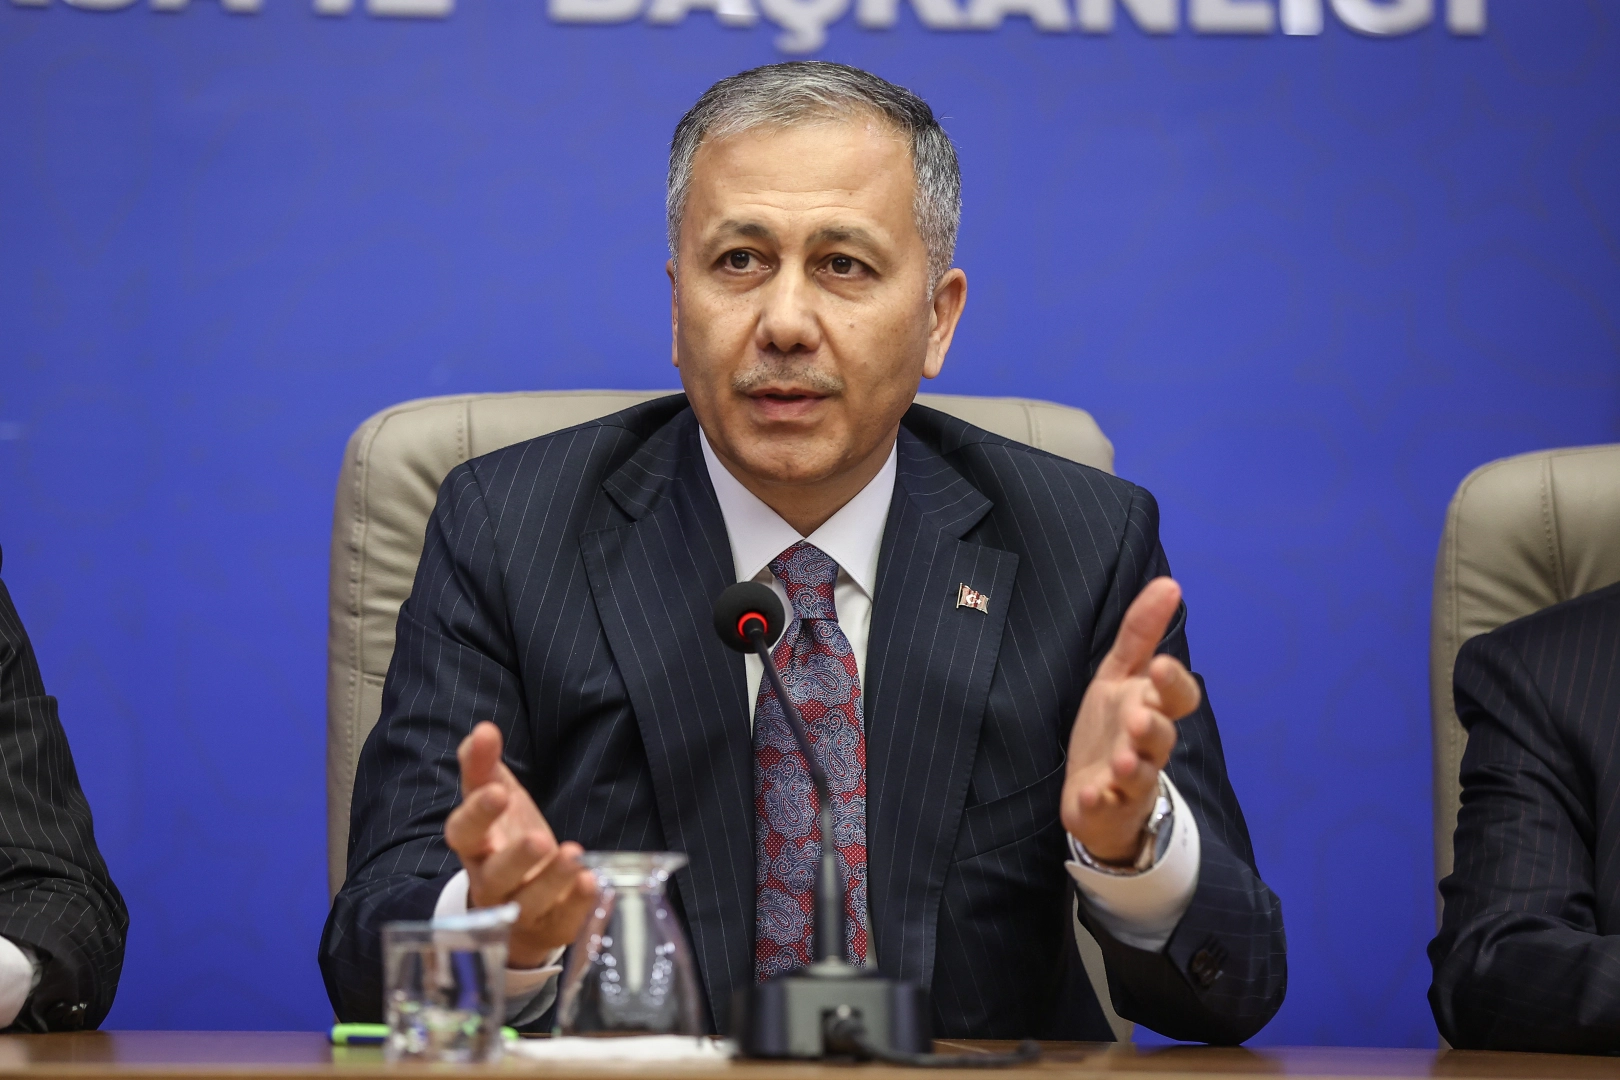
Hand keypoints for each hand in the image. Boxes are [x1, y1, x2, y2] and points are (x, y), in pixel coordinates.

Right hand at [444, 722, 596, 966]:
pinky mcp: (550, 925)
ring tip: (574, 854)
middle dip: (515, 859)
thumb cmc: (503, 837)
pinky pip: (563, 920)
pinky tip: (593, 881)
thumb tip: (483, 730)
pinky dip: (578, 902)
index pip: (464, 832)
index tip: (498, 792)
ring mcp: (520, 908)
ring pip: (529, 901)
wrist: (517, 896)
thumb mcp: (494, 796)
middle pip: (495, 876)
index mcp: (474, 846)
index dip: (478, 814)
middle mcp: (491, 881)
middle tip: (538, 838)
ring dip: (552, 880)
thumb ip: (483, 766)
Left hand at [1061, 577, 1202, 864]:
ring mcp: (1129, 780)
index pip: (1179, 697)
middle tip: (1140, 717)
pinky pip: (1105, 806)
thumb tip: (1169, 583)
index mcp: (1152, 708)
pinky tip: (1090, 795)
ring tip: (1122, 760)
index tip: (1162, 665)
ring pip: (1141, 774)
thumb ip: (1141, 632)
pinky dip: (1099, 802)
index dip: (1173, 684)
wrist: (1100, 793)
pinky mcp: (1105, 806)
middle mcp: (1147, 745)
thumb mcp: (1120, 674)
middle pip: (1162, 736)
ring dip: (1133, 766)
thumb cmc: (1114, 726)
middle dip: (1154, 728)